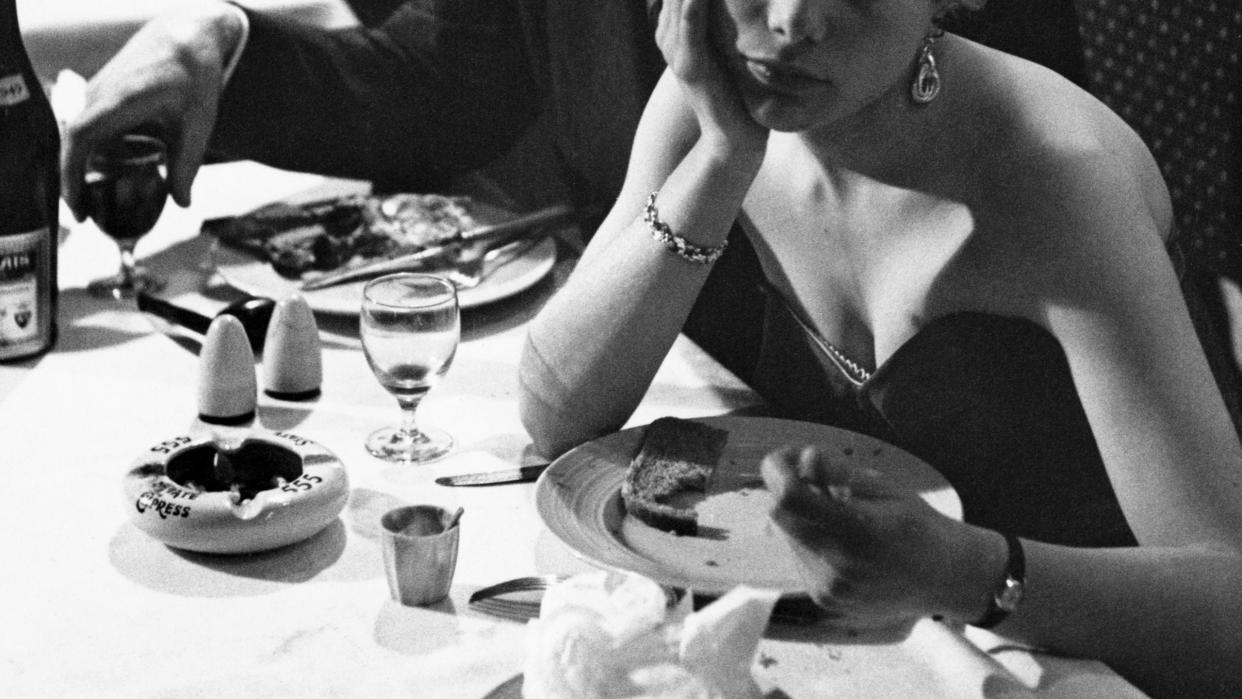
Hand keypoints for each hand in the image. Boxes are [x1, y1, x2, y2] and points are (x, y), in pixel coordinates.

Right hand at [60, 5, 243, 219]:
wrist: (185, 40)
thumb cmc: (192, 78)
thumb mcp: (198, 125)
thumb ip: (187, 166)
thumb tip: (181, 203)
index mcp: (120, 102)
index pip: (81, 139)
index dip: (72, 174)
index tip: (77, 206)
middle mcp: (99, 95)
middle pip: (76, 144)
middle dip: (77, 180)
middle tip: (88, 213)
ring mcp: (95, 93)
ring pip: (82, 137)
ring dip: (91, 164)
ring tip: (110, 187)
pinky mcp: (99, 95)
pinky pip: (90, 128)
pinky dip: (99, 149)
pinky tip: (124, 162)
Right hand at [654, 0, 765, 155]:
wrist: (734, 141)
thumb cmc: (738, 98)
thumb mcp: (729, 53)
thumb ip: (724, 28)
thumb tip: (740, 7)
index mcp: (679, 33)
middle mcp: (672, 38)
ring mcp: (679, 52)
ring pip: (680, 0)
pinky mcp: (691, 67)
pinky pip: (690, 24)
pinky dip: (695, 2)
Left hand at [761, 446, 994, 628]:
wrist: (946, 580)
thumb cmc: (919, 525)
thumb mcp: (887, 489)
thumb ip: (841, 473)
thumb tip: (804, 457)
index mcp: (859, 532)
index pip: (792, 498)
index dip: (778, 471)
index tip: (781, 456)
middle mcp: (839, 566)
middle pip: (780, 516)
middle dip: (784, 488)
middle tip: (803, 469)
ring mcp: (830, 588)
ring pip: (788, 535)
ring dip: (800, 515)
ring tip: (836, 509)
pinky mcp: (825, 599)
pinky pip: (799, 556)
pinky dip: (809, 538)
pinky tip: (839, 537)